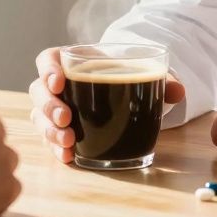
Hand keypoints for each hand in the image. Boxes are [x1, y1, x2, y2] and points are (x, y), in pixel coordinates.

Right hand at [29, 45, 185, 163]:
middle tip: (66, 118)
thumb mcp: (141, 74)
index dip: (48, 70)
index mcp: (72, 61)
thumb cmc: (125, 77)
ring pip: (39, 117)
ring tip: (68, 142)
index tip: (59, 82)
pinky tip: (69, 157)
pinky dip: (56, 149)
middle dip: (49, 106)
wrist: (124, 93)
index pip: (47, 59)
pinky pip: (49, 139)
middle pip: (38, 91)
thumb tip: (178, 91)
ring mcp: (55, 109)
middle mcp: (57, 85)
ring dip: (50, 130)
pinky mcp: (59, 130)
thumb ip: (159, 79)